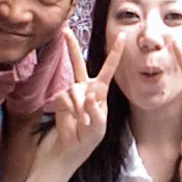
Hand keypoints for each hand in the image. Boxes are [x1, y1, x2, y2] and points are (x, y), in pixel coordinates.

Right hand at [36, 28, 124, 166]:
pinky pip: (65, 98)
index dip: (115, 52)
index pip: (109, 68)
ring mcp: (71, 93)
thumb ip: (96, 110)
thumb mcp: (99, 127)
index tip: (122, 36)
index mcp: (100, 91)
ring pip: (74, 89)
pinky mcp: (59, 101)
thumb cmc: (88, 139)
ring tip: (83, 122)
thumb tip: (90, 94)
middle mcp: (85, 88)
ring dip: (79, 107)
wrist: (68, 151)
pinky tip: (74, 121)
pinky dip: (71, 110)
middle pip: (78, 63)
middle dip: (71, 47)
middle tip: (65, 30)